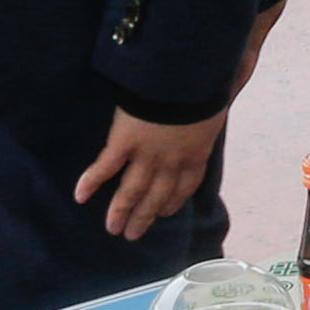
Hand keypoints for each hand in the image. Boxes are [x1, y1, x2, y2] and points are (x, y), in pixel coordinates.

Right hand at [69, 0, 285, 242]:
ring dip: (121, 211)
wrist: (186, 75)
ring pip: (132, 190)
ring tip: (112, 229)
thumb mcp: (217, 100)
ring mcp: (147, 154)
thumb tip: (229, 88)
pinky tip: (80, 196)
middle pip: (157, 196)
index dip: (172, 202)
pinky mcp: (124, 142)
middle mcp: (172, 161)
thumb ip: (213, 108)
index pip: (185, 186)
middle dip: (144, 217)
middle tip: (132, 235)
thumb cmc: (205, 84)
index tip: (164, 213)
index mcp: (196, 152)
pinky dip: (92, 182)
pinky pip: (106, 167)